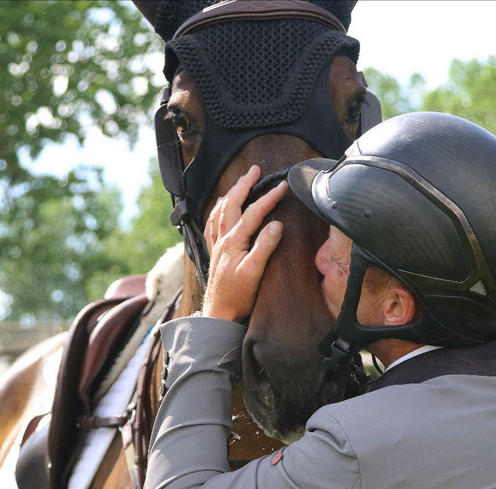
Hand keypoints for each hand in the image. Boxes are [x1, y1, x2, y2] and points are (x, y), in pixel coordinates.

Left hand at [201, 165, 287, 321]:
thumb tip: (276, 225)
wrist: (219, 312)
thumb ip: (265, 247)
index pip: (254, 212)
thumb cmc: (239, 295)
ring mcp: (217, 244)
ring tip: (239, 183)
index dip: (269, 197)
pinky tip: (219, 208)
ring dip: (231, 194)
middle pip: (232, 204)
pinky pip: (212, 223)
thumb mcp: (255, 272)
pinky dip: (217, 210)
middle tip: (255, 170)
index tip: (283, 186)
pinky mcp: (215, 252)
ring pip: (220, 210)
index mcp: (234, 241)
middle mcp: (223, 239)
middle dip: (244, 185)